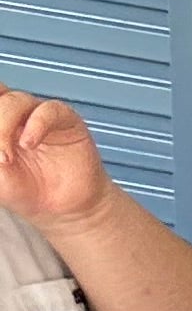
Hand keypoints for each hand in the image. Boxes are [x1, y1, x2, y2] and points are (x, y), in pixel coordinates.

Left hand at [0, 92, 115, 228]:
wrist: (62, 209)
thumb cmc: (26, 191)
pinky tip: (29, 144)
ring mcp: (38, 116)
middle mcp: (16, 115)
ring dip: (4, 127)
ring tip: (6, 157)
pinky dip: (36, 125)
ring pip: (17, 101)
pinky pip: (49, 110)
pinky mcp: (65, 119)